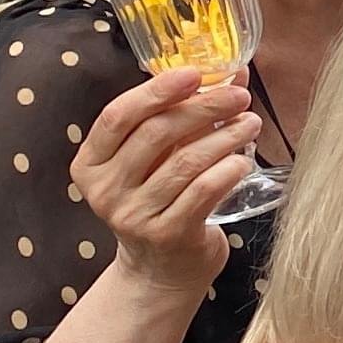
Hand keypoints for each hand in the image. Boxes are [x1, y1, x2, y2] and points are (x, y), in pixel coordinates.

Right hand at [68, 67, 259, 298]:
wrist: (160, 270)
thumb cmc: (161, 201)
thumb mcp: (160, 158)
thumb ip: (185, 115)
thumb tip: (232, 72)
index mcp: (92, 163)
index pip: (117, 116)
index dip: (155, 90)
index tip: (193, 73)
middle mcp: (105, 190)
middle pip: (155, 134)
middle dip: (203, 108)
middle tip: (238, 97)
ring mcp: (133, 215)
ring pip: (184, 162)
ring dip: (225, 137)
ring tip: (250, 124)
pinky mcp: (166, 235)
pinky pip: (202, 192)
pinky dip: (228, 170)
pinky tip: (244, 161)